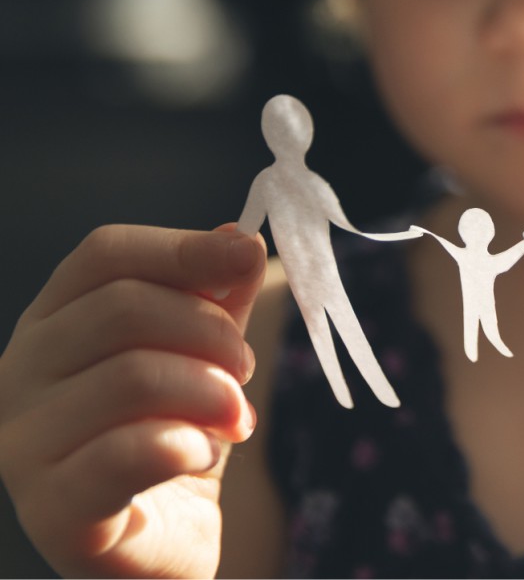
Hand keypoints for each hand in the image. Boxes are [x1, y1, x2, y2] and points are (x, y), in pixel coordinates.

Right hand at [0, 225, 264, 577]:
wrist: (164, 543)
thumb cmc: (174, 436)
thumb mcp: (204, 354)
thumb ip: (217, 297)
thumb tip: (238, 235)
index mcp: (52, 323)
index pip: (105, 255)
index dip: (182, 249)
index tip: (245, 257)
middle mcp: (18, 374)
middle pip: (124, 309)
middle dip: (211, 333)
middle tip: (245, 372)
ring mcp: (23, 444)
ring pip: (133, 376)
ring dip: (210, 394)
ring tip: (234, 421)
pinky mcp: (52, 509)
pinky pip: (127, 453)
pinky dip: (188, 445)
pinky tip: (202, 455)